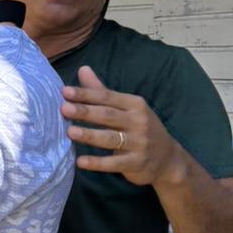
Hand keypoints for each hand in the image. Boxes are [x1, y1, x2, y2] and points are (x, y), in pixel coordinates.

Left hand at [61, 66, 182, 186]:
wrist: (168, 159)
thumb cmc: (140, 128)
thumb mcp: (127, 108)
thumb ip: (102, 91)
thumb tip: (82, 69)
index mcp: (135, 105)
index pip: (107, 97)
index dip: (86, 94)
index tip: (64, 91)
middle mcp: (138, 122)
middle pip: (108, 115)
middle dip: (85, 111)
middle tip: (63, 108)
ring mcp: (138, 143)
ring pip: (110, 138)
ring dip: (90, 135)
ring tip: (70, 132)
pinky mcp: (136, 163)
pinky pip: (114, 163)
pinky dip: (97, 163)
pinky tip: (80, 162)